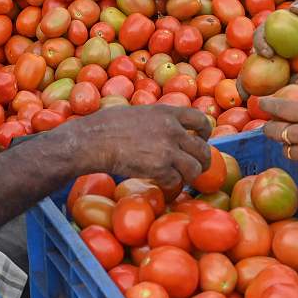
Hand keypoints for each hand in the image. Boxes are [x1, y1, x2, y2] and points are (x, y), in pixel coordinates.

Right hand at [71, 105, 212, 191]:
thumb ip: (157, 120)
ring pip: (195, 168)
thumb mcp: (138, 112)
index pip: (201, 120)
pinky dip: (169, 184)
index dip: (205, 132)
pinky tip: (160, 182)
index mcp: (167, 112)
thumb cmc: (106, 125)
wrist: (93, 141)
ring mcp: (167, 150)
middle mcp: (172, 130)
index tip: (200, 140)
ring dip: (188, 176)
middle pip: (203, 149)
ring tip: (178, 178)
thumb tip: (165, 128)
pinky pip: (175, 181)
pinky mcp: (159, 169)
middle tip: (195, 167)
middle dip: (202, 161)